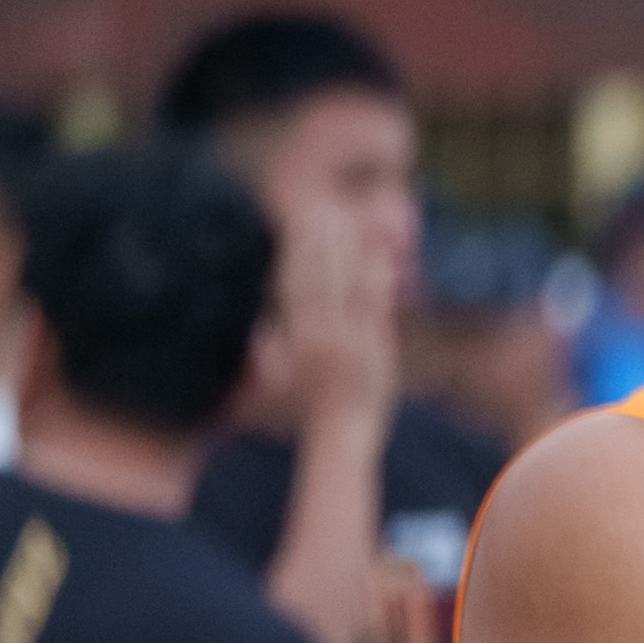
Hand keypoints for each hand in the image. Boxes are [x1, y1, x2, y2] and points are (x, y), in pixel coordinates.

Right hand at [266, 182, 405, 439]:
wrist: (341, 431)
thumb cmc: (317, 404)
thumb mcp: (290, 372)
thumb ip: (281, 345)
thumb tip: (264, 330)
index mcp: (294, 336)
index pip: (291, 286)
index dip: (294, 255)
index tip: (298, 228)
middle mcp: (314, 334)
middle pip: (314, 279)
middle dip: (317, 244)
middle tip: (322, 211)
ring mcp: (342, 341)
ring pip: (341, 288)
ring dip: (344, 254)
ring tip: (349, 224)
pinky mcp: (369, 350)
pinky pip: (372, 310)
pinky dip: (375, 283)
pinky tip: (379, 259)